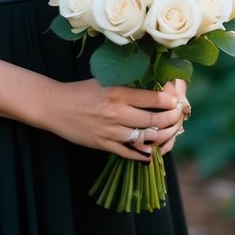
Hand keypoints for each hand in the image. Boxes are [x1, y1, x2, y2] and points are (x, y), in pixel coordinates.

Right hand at [42, 79, 184, 160]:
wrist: (55, 106)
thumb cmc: (81, 91)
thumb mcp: (105, 81)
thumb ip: (127, 85)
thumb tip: (152, 86)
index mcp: (117, 92)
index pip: (152, 99)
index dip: (169, 102)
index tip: (177, 101)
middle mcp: (116, 112)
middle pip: (152, 120)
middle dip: (170, 120)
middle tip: (178, 117)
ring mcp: (110, 131)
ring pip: (143, 138)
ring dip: (159, 137)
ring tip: (168, 133)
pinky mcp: (102, 144)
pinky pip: (128, 152)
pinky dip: (143, 153)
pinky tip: (152, 151)